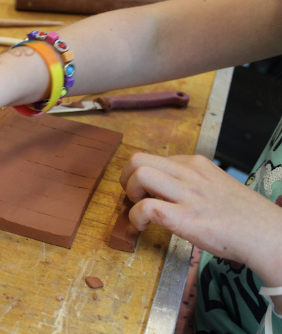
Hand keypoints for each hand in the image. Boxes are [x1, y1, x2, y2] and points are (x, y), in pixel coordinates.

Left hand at [119, 153, 281, 282]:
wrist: (269, 235)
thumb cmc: (244, 216)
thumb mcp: (216, 185)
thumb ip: (191, 182)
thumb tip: (165, 190)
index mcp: (196, 164)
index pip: (153, 158)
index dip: (141, 175)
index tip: (146, 192)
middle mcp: (189, 174)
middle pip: (138, 159)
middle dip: (126, 178)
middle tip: (135, 197)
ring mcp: (187, 195)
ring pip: (139, 175)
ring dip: (130, 194)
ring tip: (139, 209)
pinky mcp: (186, 218)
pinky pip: (145, 208)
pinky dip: (135, 217)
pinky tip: (143, 227)